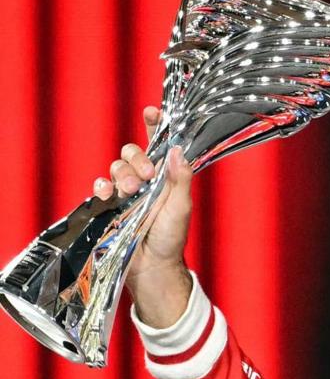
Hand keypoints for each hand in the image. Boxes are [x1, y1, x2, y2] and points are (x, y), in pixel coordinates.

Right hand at [95, 106, 193, 326]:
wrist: (152, 266)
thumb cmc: (171, 238)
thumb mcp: (181, 207)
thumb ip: (179, 179)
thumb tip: (177, 149)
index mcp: (166, 178)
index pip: (160, 145)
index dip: (155, 126)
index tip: (152, 112)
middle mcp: (146, 181)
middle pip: (133, 153)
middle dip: (137, 159)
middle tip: (146, 176)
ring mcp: (127, 192)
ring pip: (117, 167)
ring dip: (122, 174)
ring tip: (130, 191)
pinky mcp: (110, 205)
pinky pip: (100, 186)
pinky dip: (102, 185)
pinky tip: (107, 193)